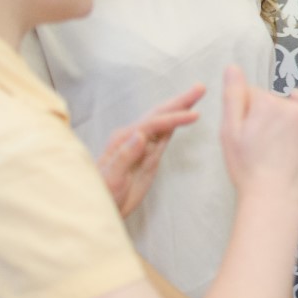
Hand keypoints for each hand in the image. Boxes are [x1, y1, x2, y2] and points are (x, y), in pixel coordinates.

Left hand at [98, 84, 204, 216]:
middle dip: (180, 101)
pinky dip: (175, 123)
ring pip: (163, 122)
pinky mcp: (148, 156)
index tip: (195, 116)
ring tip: (196, 95)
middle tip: (200, 88)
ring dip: (179, 108)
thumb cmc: (100, 195)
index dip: (174, 118)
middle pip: (159, 114)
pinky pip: (163, 135)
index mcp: (124, 140)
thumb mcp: (111, 179)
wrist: (96, 209)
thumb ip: (124, 156)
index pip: (153, 123)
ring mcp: (141, 146)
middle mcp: (132, 138)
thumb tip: (141, 134)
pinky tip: (183, 116)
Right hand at [220, 66, 297, 196]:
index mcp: (266, 103)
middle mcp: (290, 106)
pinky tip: (296, 99)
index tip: (241, 130)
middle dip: (261, 114)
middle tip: (255, 141)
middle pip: (270, 101)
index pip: (249, 95)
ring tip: (271, 138)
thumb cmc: (247, 167)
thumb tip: (232, 67)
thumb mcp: (230, 131)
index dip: (242, 111)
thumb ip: (232, 96)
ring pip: (289, 106)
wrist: (274, 196)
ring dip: (280, 115)